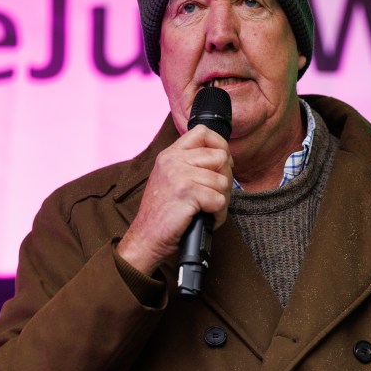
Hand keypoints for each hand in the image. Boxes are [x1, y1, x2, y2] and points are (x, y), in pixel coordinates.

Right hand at [117, 124, 232, 273]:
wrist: (145, 238)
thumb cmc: (162, 213)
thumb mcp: (169, 179)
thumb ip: (189, 164)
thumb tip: (223, 159)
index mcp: (170, 154)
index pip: (203, 132)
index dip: (220, 146)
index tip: (221, 165)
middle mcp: (173, 160)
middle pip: (220, 156)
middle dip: (225, 179)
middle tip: (214, 195)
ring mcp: (179, 175)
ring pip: (223, 181)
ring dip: (221, 200)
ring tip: (207, 210)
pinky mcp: (186, 193)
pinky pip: (219, 200)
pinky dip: (218, 214)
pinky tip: (206, 219)